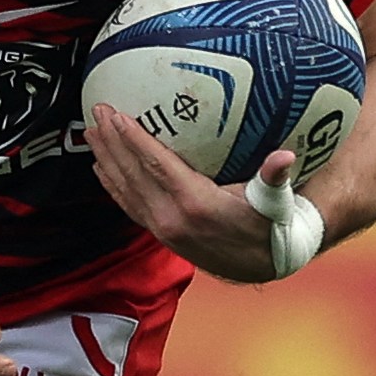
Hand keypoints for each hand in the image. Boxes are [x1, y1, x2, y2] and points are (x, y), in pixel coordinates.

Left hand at [86, 103, 284, 282]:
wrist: (262, 264)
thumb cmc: (269, 225)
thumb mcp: (275, 201)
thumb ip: (275, 176)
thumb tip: (285, 156)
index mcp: (196, 204)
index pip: (156, 165)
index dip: (133, 138)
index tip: (116, 114)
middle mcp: (171, 218)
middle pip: (132, 173)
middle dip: (112, 140)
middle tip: (97, 110)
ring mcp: (161, 228)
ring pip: (124, 188)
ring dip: (105, 158)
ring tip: (91, 131)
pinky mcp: (159, 233)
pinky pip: (127, 204)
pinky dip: (111, 183)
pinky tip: (101, 166)